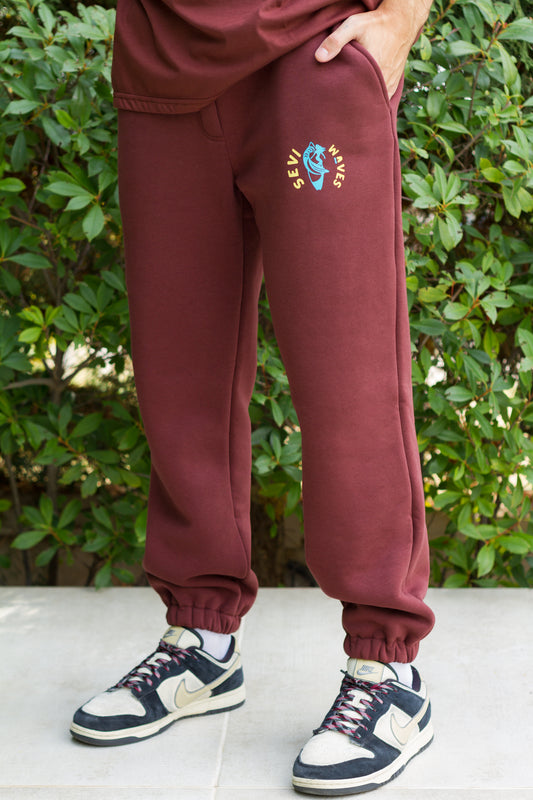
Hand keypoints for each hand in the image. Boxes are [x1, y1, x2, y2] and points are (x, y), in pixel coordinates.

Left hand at [315, 0, 432, 97]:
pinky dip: (373, 100)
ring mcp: (390, 85)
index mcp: (371, 73)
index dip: (342, 102)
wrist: (401, 22)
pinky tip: (363, 100)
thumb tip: (318, 58)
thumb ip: (335, 41)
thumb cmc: (375, 24)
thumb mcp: (353, 26)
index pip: (353, 97)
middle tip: (338, 108)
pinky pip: (382, 99)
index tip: (332, 104)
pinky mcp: (393, 84)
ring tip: (350, 106)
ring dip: (363, 103)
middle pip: (363, 102)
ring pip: (374, 102)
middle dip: (351, 106)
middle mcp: (383, 82)